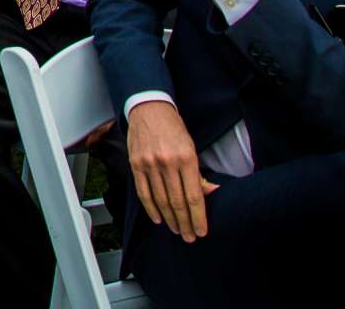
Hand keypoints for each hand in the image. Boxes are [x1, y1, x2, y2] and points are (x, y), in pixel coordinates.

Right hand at [128, 100, 214, 241]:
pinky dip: (151, 208)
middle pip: (177, 202)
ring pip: (161, 200)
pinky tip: (158, 218)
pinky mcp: (136, 164)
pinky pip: (144, 192)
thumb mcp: (191, 147)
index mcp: (186, 158)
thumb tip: (208, 195)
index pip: (194, 196)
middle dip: (185, 223)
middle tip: (189, 236)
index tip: (201, 231)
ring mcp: (150, 164)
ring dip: (170, 218)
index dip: (198, 217)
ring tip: (176, 230)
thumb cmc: (173, 128)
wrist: (149, 108)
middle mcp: (167, 162)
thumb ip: (197, 173)